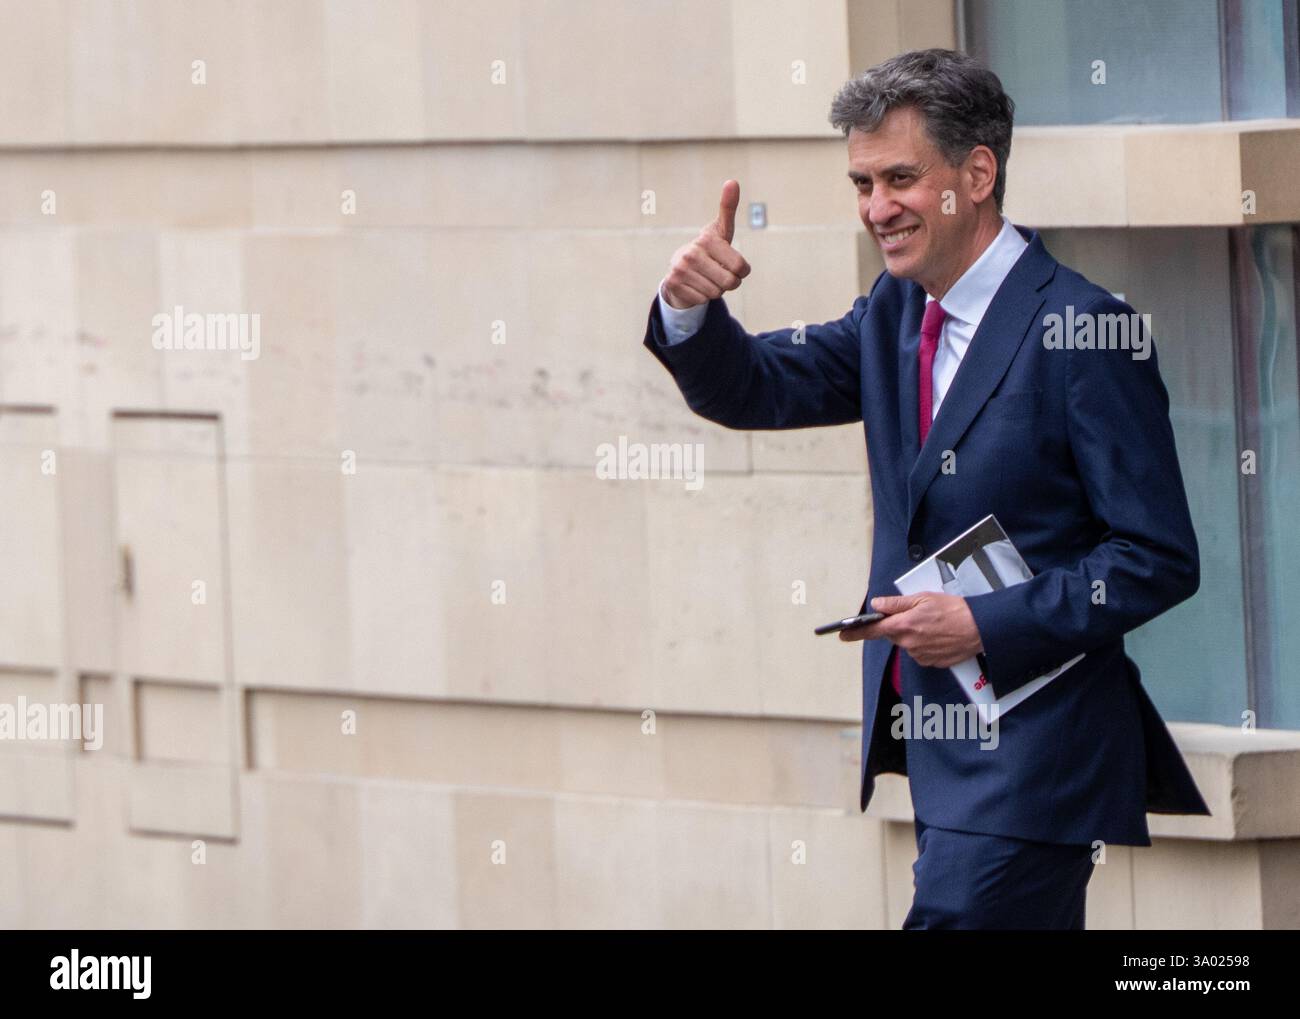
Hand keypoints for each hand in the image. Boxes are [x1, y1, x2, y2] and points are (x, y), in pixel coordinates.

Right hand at [661, 179, 751, 309]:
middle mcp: (691, 253)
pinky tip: (696, 285)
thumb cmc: (708, 249)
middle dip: (730, 282)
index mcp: (707, 240)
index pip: (741, 267)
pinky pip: (702, 300)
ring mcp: (680, 269)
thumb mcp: (721, 230)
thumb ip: (728, 208)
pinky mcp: (674, 285)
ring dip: (715, 289)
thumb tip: (732, 181)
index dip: (742, 271)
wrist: (679, 267)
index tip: (734, 265)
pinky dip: (702, 296)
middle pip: (730, 283)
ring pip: (716, 293)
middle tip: (720, 273)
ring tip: (706, 278)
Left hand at [838, 593, 983, 667]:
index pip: (873, 630)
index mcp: (904, 625)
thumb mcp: (923, 598)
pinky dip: (925, 643)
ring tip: (933, 624)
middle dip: (899, 625)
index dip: (855, 632)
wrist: (980, 628)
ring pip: (907, 643)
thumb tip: (878, 604)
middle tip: (918, 615)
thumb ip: (896, 603)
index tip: (842, 634)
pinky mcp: (931, 662)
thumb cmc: (955, 610)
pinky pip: (920, 652)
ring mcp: (920, 655)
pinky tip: (938, 635)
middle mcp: (909, 643)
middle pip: (893, 634)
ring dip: (914, 634)